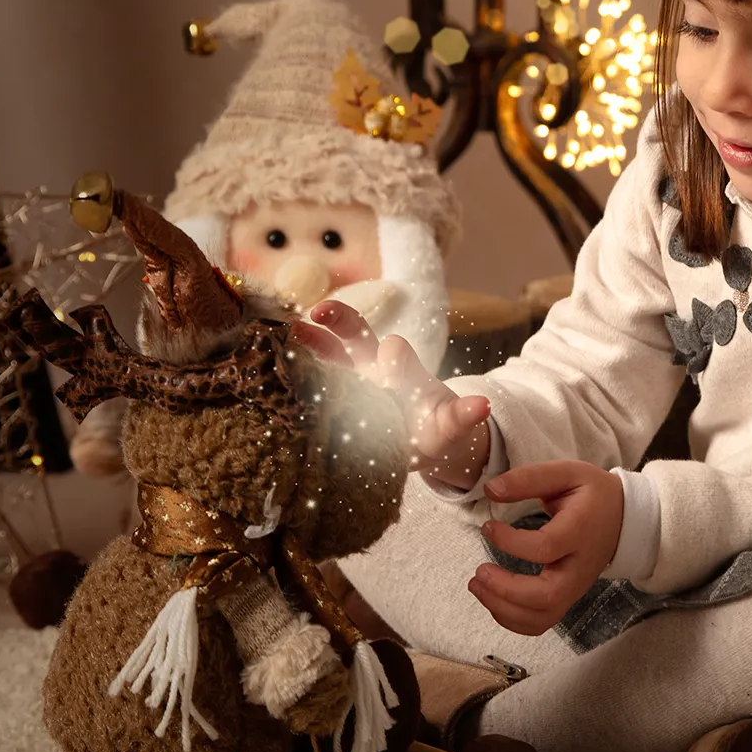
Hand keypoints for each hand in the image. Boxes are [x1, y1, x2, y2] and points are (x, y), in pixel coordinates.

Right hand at [291, 300, 490, 490]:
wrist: (418, 438)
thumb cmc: (434, 426)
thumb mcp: (449, 425)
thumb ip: (462, 416)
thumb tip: (483, 405)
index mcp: (402, 372)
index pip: (397, 355)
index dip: (394, 356)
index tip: (391, 351)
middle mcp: (372, 368)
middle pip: (356, 334)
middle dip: (341, 320)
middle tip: (320, 313)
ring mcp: (347, 381)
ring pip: (328, 354)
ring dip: (311, 343)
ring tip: (288, 333)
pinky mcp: (330, 402)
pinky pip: (311, 388)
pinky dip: (294, 379)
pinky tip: (268, 372)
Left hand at [468, 461, 623, 635]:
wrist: (624, 520)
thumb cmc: (592, 495)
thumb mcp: (567, 473)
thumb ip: (528, 479)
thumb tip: (490, 490)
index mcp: (580, 531)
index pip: (546, 547)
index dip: (511, 542)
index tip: (488, 528)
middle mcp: (579, 567)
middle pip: (547, 596)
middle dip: (505, 591)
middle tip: (478, 573)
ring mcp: (575, 588)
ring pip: (542, 617)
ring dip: (504, 610)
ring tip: (477, 587)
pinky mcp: (568, 599)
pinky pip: (541, 622)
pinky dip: (514, 620)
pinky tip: (494, 600)